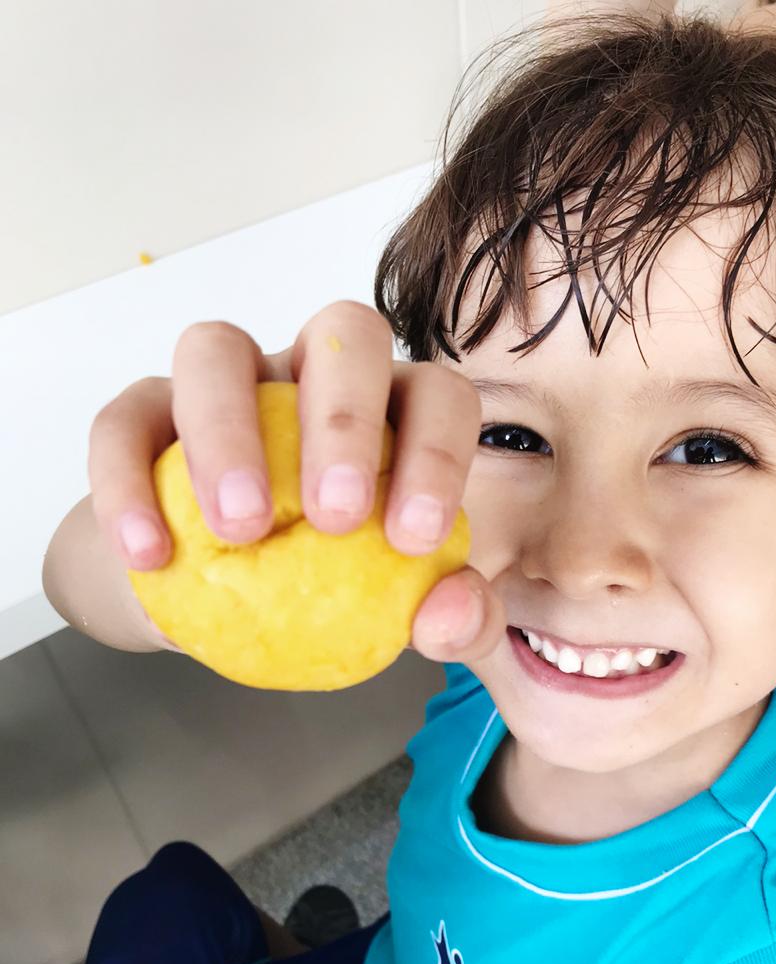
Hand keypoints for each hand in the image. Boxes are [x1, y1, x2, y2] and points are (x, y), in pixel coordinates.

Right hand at [88, 302, 503, 662]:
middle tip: (334, 518)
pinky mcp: (143, 413)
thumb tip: (453, 617)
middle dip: (344, 419)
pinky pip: (124, 421)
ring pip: (217, 348)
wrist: (213, 602)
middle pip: (343, 333)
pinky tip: (149, 559)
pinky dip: (129, 484)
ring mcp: (226, 385)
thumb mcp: (399, 614)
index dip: (438, 452)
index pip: (436, 396)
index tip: (413, 539)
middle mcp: (313, 377)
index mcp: (392, 413)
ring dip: (228, 431)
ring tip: (239, 530)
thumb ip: (453, 620)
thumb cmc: (328, 589)